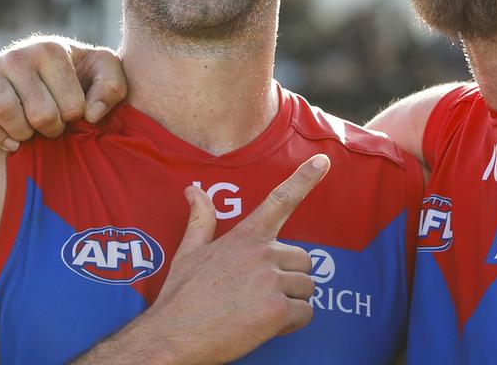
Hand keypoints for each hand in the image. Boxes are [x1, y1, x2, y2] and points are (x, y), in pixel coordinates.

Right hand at [0, 35, 127, 151]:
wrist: (43, 65)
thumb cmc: (79, 72)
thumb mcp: (104, 70)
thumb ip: (112, 86)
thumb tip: (92, 115)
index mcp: (51, 50)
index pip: (71, 106)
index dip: (76, 118)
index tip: (75, 112)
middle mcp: (18, 55)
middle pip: (39, 113)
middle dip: (52, 129)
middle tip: (55, 126)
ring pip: (5, 113)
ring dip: (24, 134)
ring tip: (34, 132)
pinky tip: (12, 143)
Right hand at [129, 154, 331, 363]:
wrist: (172, 336)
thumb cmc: (181, 296)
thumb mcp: (187, 252)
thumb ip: (201, 220)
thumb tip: (193, 191)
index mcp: (245, 237)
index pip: (280, 201)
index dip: (304, 179)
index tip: (324, 160)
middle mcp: (262, 253)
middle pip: (303, 260)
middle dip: (289, 278)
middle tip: (261, 294)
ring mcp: (271, 281)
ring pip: (307, 288)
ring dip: (292, 301)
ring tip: (261, 310)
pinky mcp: (277, 310)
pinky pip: (305, 313)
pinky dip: (292, 323)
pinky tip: (268, 326)